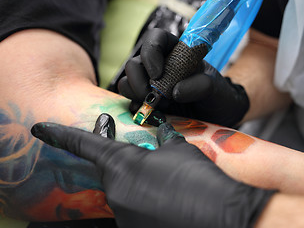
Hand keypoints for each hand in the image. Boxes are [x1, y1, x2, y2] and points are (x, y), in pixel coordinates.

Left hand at [31, 120, 272, 227]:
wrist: (222, 216)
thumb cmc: (198, 178)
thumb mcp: (179, 151)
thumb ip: (162, 141)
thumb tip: (160, 132)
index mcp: (122, 166)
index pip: (85, 145)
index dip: (61, 135)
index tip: (40, 128)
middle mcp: (116, 193)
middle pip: (112, 172)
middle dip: (128, 164)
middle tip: (154, 164)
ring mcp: (124, 216)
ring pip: (125, 192)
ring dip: (141, 184)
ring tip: (171, 185)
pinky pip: (135, 210)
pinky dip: (147, 201)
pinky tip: (169, 200)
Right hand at [118, 28, 249, 127]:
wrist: (217, 116)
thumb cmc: (217, 95)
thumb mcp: (215, 87)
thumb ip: (200, 85)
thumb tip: (174, 91)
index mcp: (176, 52)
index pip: (155, 39)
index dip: (151, 52)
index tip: (158, 73)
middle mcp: (159, 66)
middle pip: (134, 64)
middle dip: (138, 81)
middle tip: (154, 96)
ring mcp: (150, 85)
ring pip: (127, 83)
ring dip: (137, 95)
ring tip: (160, 107)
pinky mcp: (147, 102)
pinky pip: (130, 102)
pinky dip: (136, 108)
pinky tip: (153, 114)